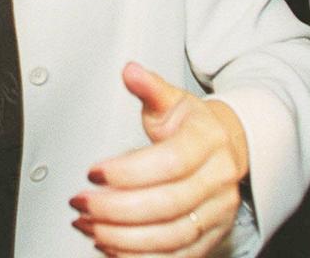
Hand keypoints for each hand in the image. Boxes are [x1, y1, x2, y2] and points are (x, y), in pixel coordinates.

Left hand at [70, 63, 248, 256]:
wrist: (228, 147)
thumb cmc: (193, 125)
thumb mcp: (172, 100)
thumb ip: (149, 88)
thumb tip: (130, 71)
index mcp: (208, 142)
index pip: (170, 162)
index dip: (129, 171)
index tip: (92, 172)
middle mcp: (218, 181)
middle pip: (167, 204)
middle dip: (117, 209)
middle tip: (81, 204)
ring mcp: (218, 213)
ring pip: (171, 236)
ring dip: (124, 237)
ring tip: (89, 227)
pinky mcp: (211, 237)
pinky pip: (178, 257)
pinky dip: (141, 257)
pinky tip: (111, 248)